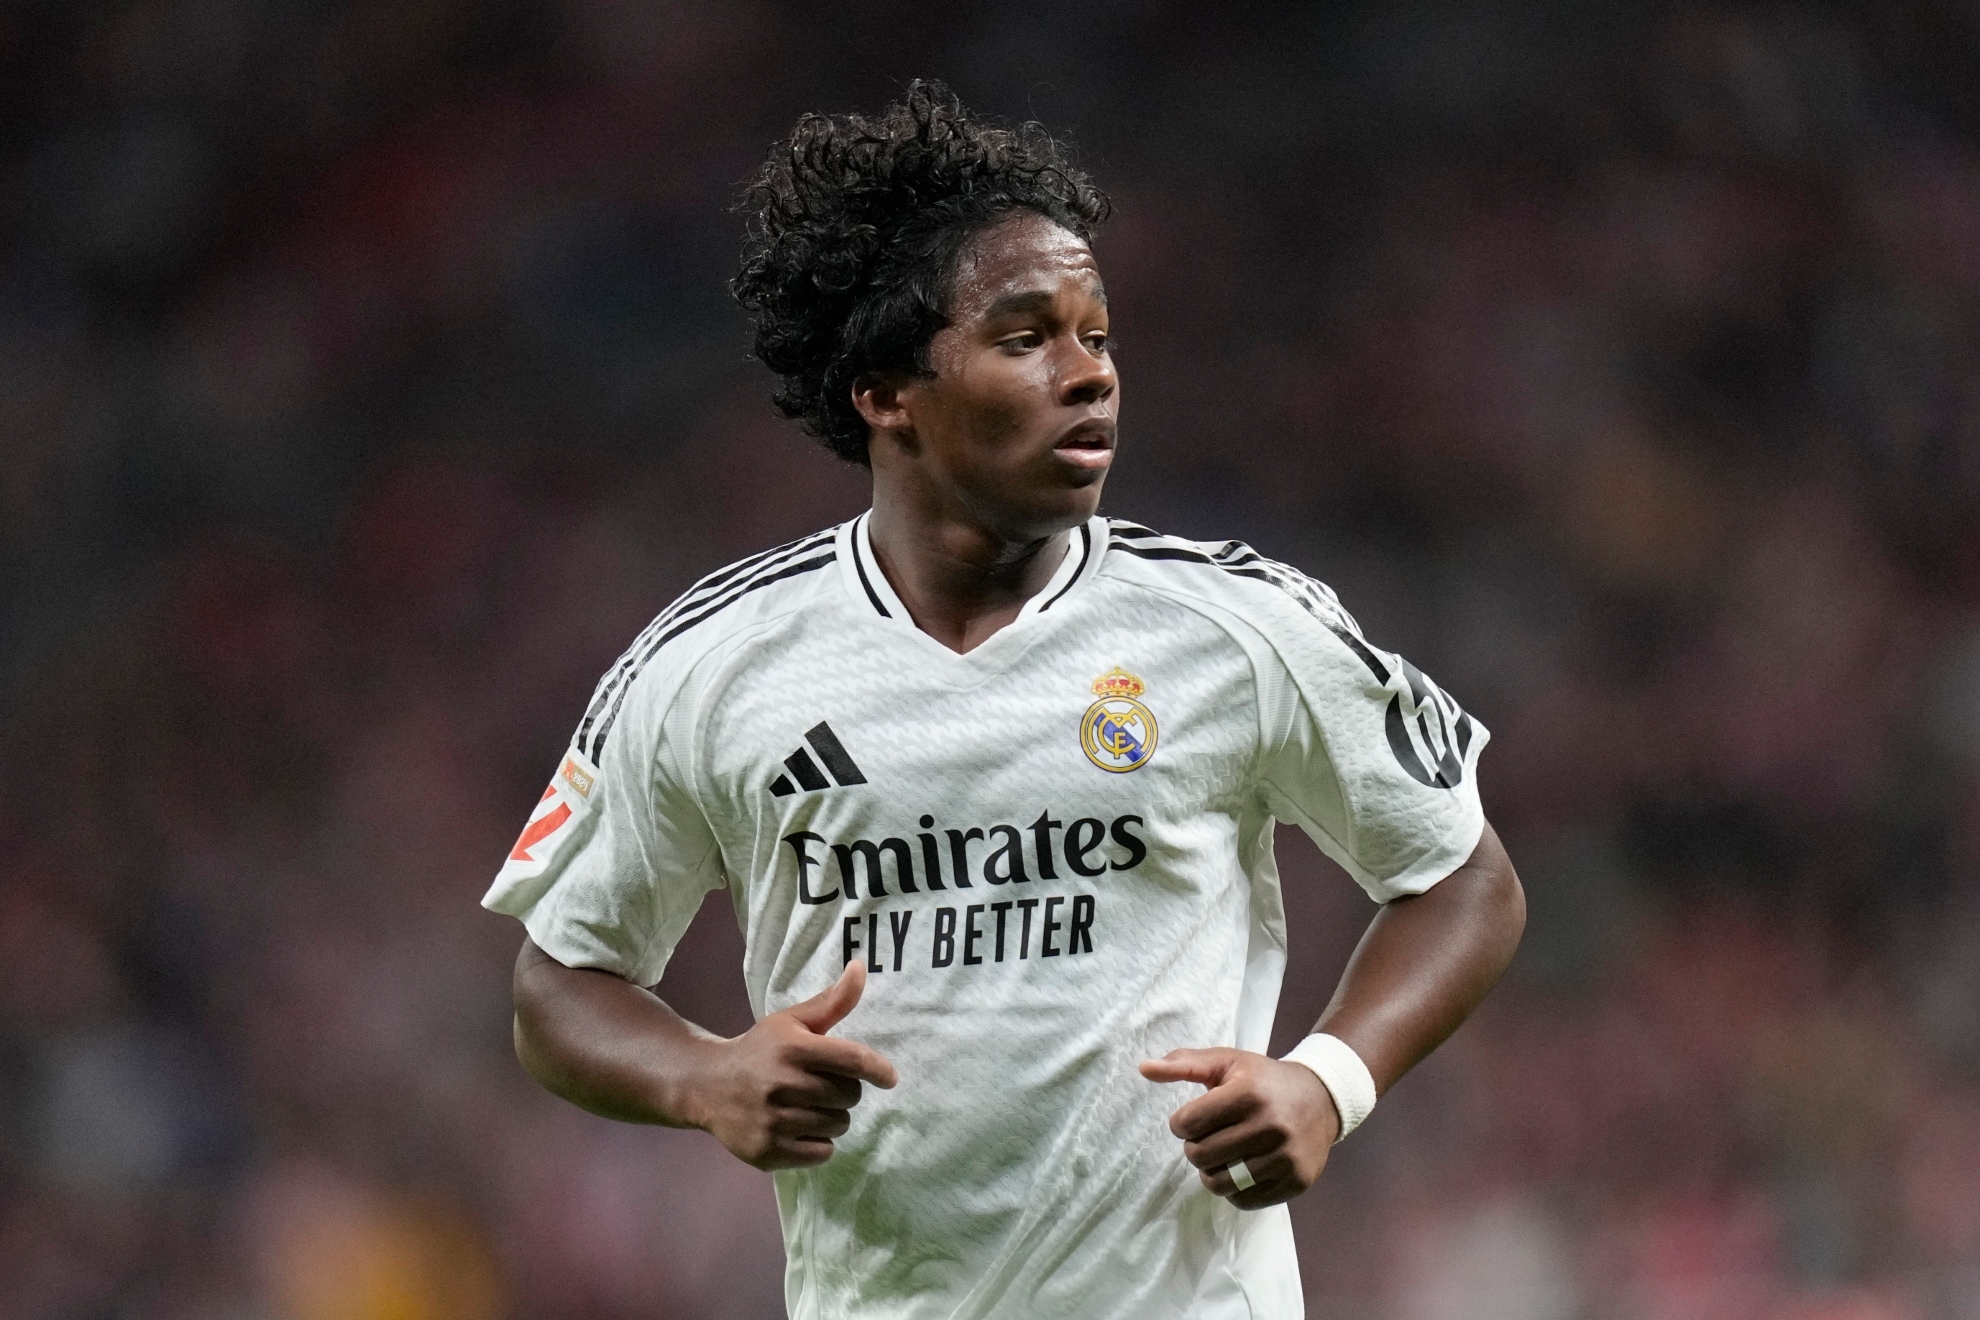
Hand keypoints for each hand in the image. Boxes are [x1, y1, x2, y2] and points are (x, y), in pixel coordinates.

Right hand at [689, 961, 897, 1170]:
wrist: (707, 1086)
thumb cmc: (760, 1050)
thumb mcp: (792, 1021)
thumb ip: (831, 1001)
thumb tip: (861, 967)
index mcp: (793, 1048)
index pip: (852, 1060)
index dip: (878, 1069)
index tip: (889, 1077)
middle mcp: (783, 1084)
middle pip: (849, 1096)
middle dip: (844, 1091)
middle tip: (821, 1086)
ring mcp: (774, 1121)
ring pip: (838, 1125)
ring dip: (832, 1117)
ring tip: (807, 1106)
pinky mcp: (768, 1151)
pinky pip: (822, 1153)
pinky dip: (818, 1143)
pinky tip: (797, 1128)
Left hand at [1140, 1048, 1339, 1208]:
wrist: (1322, 1099)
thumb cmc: (1263, 1080)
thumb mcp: (1227, 1062)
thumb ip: (1183, 1064)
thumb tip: (1143, 1068)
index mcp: (1249, 1093)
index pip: (1188, 1123)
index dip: (1181, 1123)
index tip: (1193, 1119)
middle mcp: (1271, 1126)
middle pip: (1200, 1155)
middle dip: (1194, 1148)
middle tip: (1206, 1138)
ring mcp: (1286, 1157)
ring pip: (1220, 1183)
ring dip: (1211, 1172)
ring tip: (1221, 1155)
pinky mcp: (1296, 1181)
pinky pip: (1244, 1200)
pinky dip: (1234, 1189)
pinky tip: (1241, 1168)